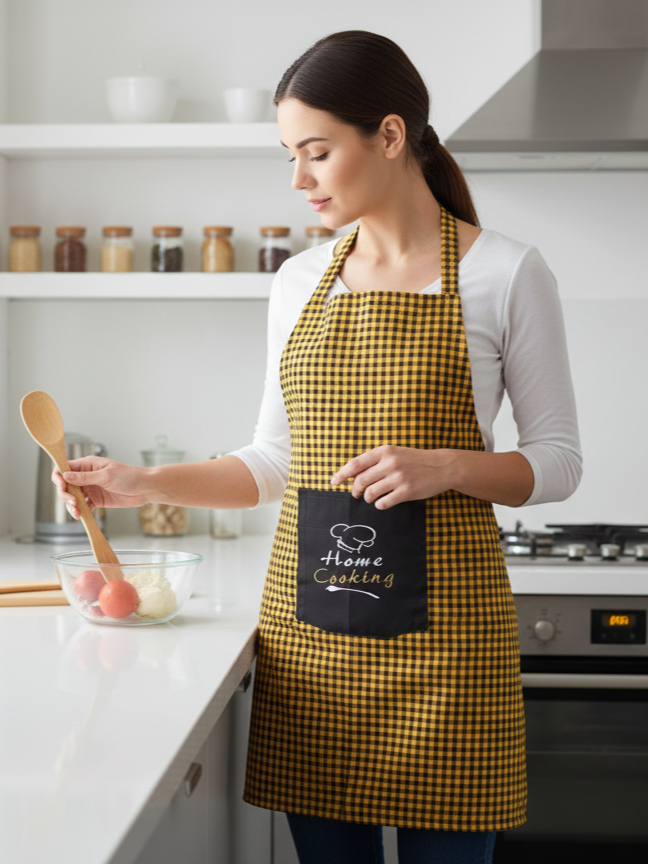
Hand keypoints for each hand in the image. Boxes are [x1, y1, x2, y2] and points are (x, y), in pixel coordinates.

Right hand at [52, 456, 151, 519]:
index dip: (59, 476)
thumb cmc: (130, 476)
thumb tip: (65, 475)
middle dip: (65, 494)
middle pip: (66, 484)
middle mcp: (87, 476)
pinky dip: (80, 511)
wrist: (145, 489)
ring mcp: (91, 488)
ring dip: (71, 505)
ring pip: (73, 497)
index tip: (61, 486)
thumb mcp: (106, 476)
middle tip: (73, 502)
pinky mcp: (97, 500)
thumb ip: (86, 477)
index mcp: (88, 465)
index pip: (65, 468)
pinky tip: (81, 516)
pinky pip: (83, 506)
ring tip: (76, 512)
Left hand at [330, 445, 453, 509]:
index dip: (342, 474)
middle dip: (356, 490)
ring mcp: (399, 477)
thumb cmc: (414, 460)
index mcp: (384, 451)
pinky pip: (383, 503)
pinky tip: (385, 501)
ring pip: (370, 494)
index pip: (355, 464)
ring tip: (373, 498)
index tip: (333, 482)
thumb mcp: (394, 454)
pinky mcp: (406, 491)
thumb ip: (374, 462)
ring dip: (369, 499)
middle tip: (358, 494)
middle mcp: (390, 463)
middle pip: (361, 481)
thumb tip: (351, 476)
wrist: (442, 466)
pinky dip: (380, 505)